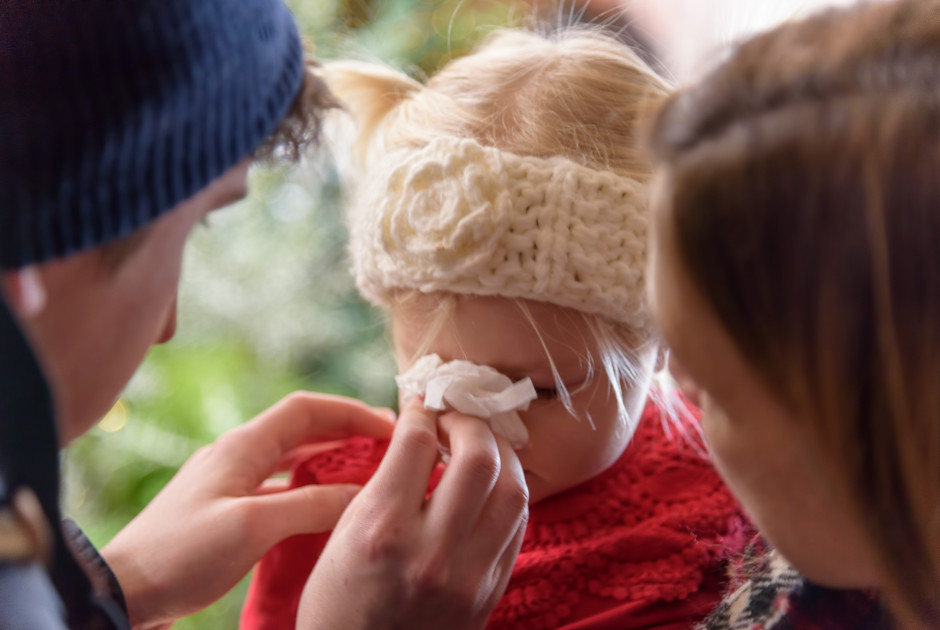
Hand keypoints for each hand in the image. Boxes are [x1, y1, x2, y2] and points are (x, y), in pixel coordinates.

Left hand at [101, 392, 393, 629]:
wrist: (122, 590)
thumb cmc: (181, 554)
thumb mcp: (252, 527)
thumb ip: (311, 505)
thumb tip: (361, 493)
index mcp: (243, 446)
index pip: (308, 409)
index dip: (352, 412)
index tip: (390, 426)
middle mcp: (237, 455)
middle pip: (302, 429)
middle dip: (347, 431)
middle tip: (388, 445)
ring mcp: (229, 481)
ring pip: (292, 457)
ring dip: (331, 458)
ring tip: (367, 470)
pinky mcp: (225, 509)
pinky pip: (279, 486)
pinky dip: (310, 487)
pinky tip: (326, 505)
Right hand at [297, 398, 528, 629]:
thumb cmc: (337, 603)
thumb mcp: (341, 536)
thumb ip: (384, 482)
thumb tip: (418, 430)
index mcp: (380, 532)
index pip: (416, 443)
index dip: (422, 412)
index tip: (420, 406)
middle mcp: (430, 552)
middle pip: (479, 457)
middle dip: (470, 422)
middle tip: (456, 418)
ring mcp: (469, 575)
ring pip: (514, 489)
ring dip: (501, 453)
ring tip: (479, 444)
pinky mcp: (491, 590)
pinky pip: (518, 524)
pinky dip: (509, 491)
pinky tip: (491, 484)